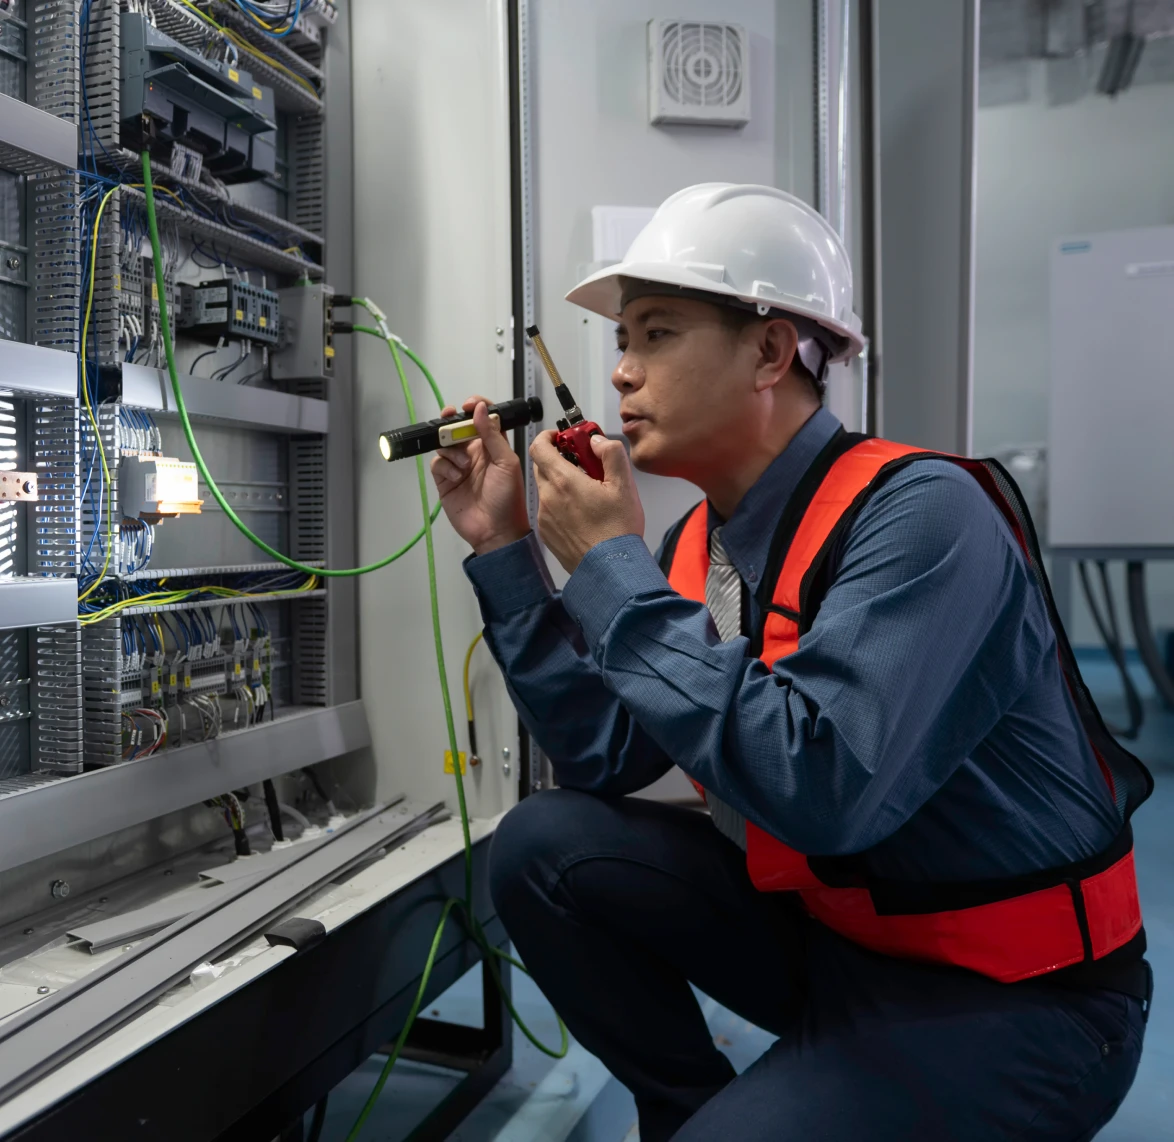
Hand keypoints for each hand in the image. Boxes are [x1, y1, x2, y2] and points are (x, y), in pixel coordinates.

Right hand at [430, 397, 530, 555]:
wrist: (495, 531)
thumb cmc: (507, 497)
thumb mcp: (506, 462)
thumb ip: (492, 435)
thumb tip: (480, 408)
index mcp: (493, 446)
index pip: (482, 419)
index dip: (475, 408)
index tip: (469, 404)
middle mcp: (474, 453)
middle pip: (458, 428)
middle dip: (452, 421)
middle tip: (449, 416)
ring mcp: (458, 466)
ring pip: (445, 444)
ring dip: (452, 449)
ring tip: (464, 466)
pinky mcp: (445, 480)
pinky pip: (437, 463)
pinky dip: (445, 466)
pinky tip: (456, 477)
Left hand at [530, 432, 643, 573]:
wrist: (609, 570)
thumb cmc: (617, 531)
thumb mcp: (624, 484)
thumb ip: (610, 453)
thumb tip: (596, 441)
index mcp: (564, 481)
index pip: (540, 446)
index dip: (549, 436)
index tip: (562, 437)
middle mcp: (548, 497)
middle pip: (542, 465)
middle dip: (559, 459)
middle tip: (583, 464)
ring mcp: (545, 517)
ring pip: (546, 488)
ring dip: (561, 483)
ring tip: (587, 492)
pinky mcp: (547, 533)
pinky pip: (548, 509)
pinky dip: (560, 504)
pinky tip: (582, 513)